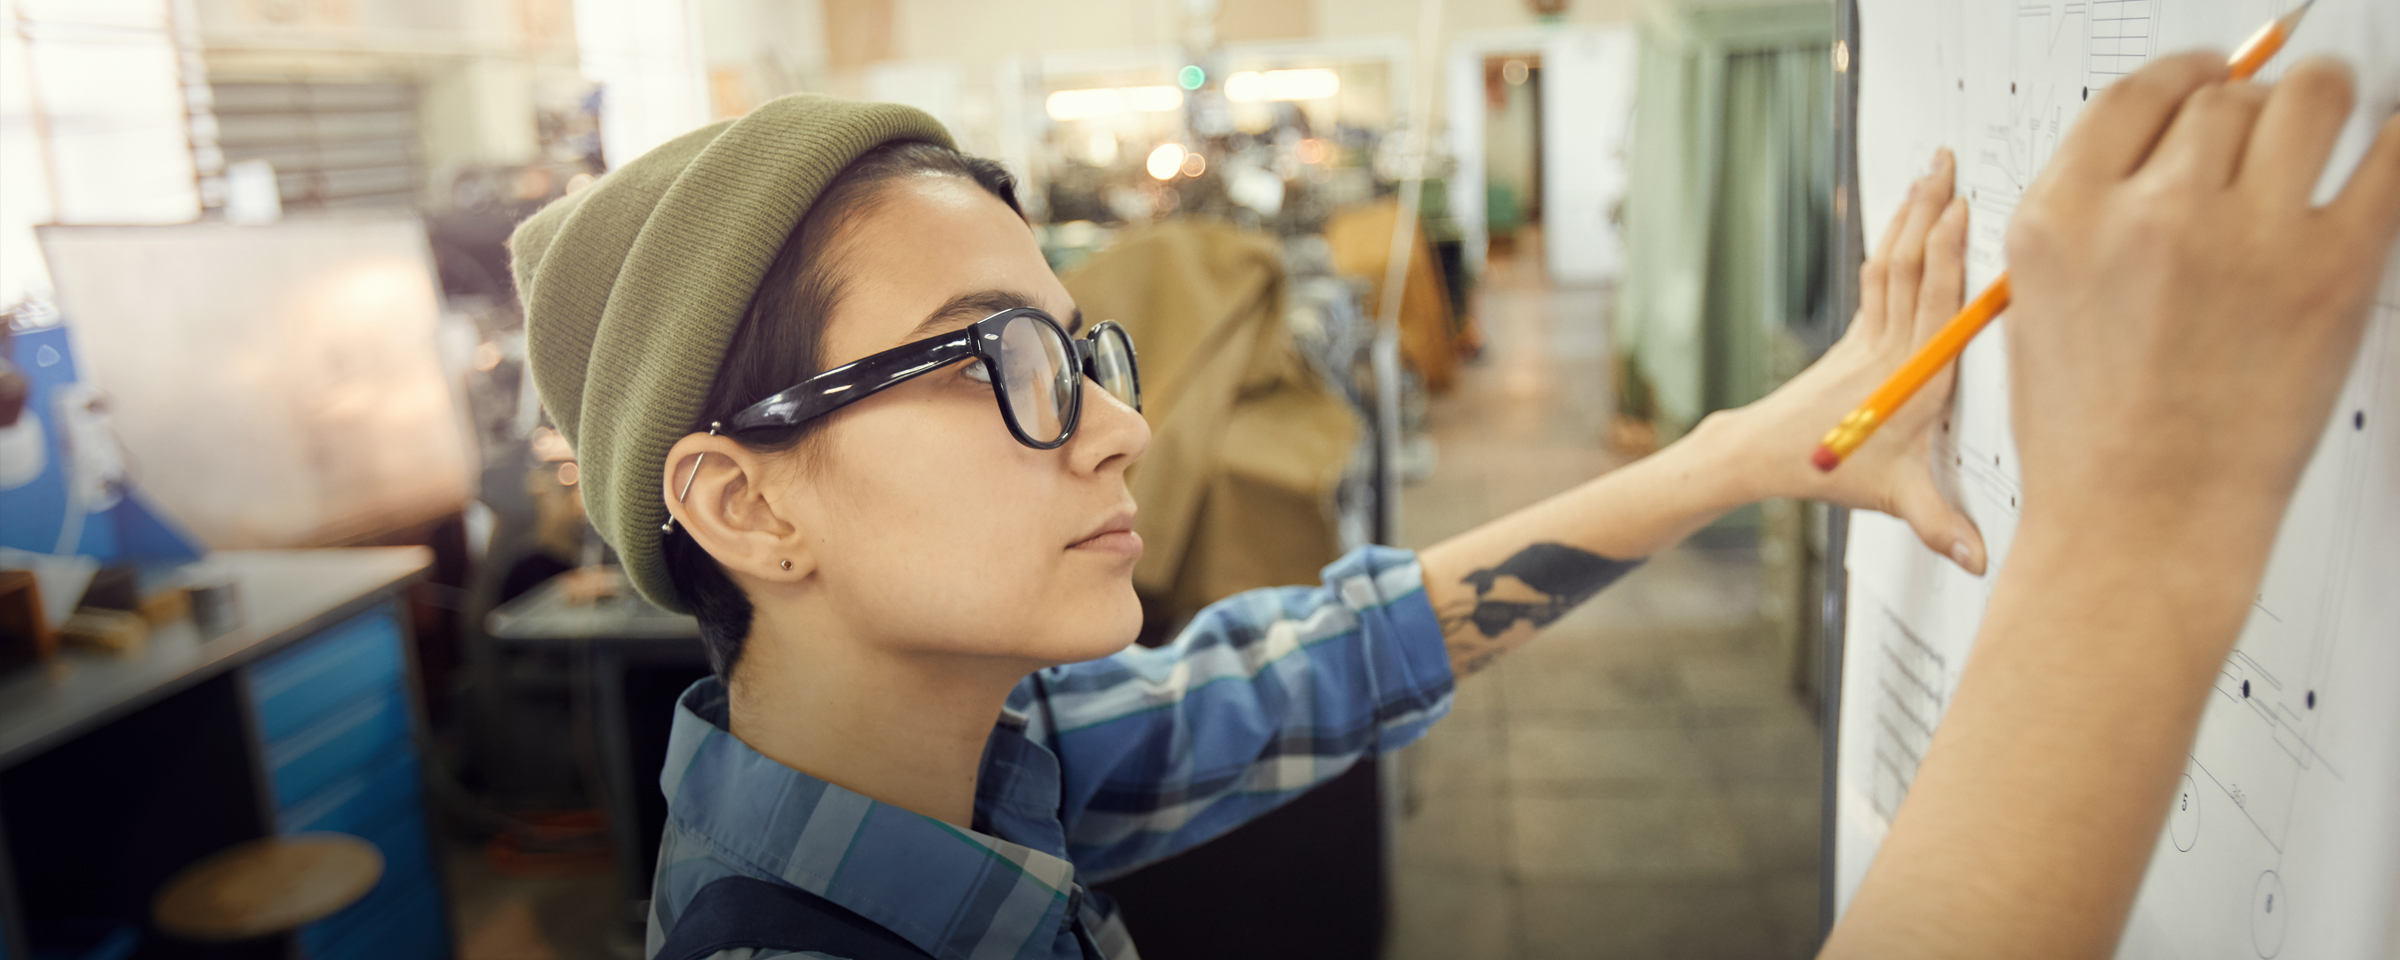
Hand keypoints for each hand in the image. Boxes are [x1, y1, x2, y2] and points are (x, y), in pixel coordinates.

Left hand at [1729, 148, 1986, 572]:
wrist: (1758, 456)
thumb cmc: (1826, 473)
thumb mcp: (1894, 499)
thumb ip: (1940, 525)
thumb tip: (1981, 562)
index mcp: (1909, 375)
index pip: (1934, 299)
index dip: (1949, 251)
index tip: (1967, 205)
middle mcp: (1889, 346)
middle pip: (1911, 263)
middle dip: (1930, 209)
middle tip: (1947, 158)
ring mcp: (1870, 336)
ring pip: (1891, 262)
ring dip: (1911, 214)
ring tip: (1930, 169)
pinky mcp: (1857, 337)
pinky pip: (1879, 278)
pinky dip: (1896, 241)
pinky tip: (1906, 218)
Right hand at [2006, 54, 2399, 571]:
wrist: (2140, 529)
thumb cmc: (2091, 443)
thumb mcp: (2042, 311)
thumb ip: (2094, 224)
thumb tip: (2170, 159)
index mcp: (2060, 220)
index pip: (2134, 95)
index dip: (2184, 76)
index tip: (2211, 77)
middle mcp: (2145, 215)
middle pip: (2223, 98)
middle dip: (2251, 109)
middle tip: (2273, 128)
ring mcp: (2241, 237)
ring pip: (2306, 100)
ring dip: (2324, 101)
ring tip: (2335, 122)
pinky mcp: (2332, 267)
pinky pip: (2389, 159)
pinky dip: (2393, 145)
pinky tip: (2387, 153)